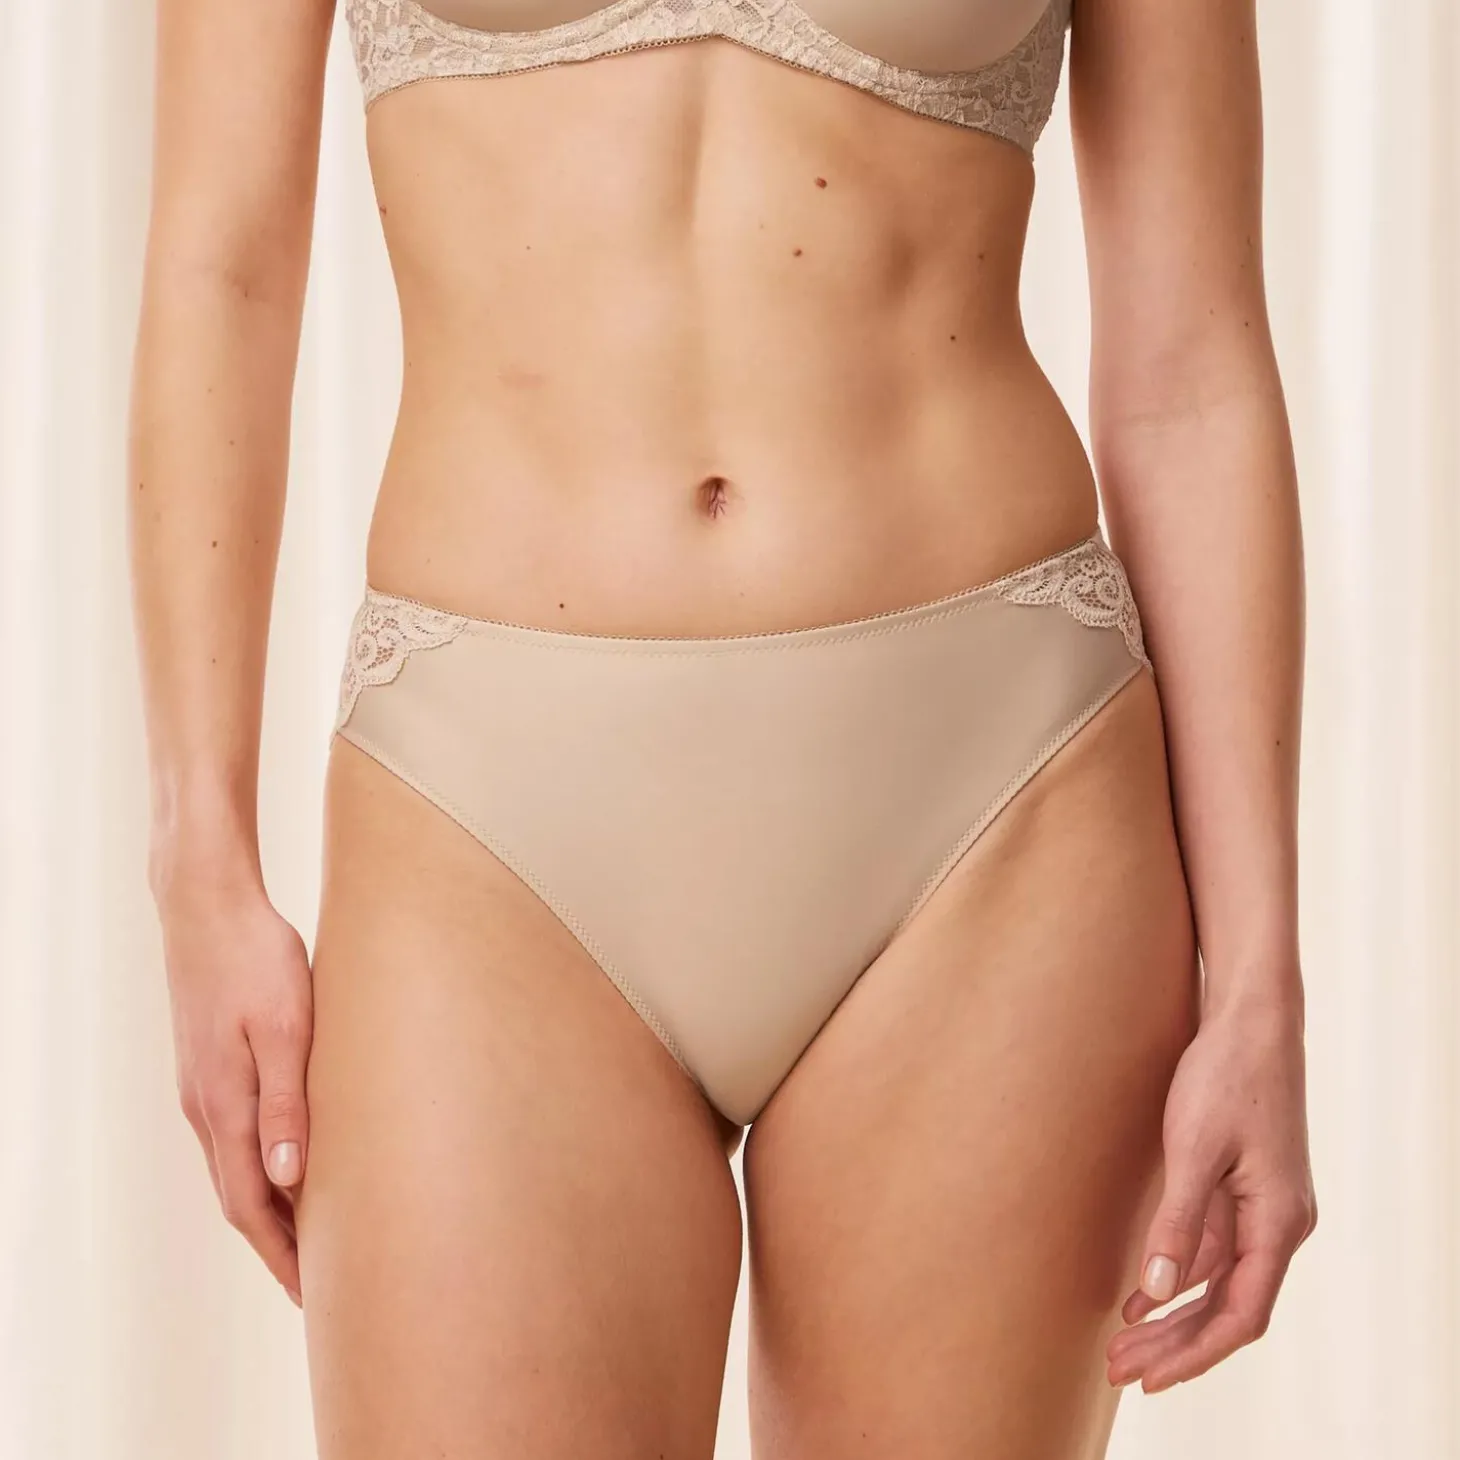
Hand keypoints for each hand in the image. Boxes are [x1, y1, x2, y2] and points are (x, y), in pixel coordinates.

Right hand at [155, 859, 313, 1306]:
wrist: (206, 905)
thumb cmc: (256, 957)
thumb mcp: (286, 1026)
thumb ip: (288, 1101)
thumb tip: (289, 1178)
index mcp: (225, 1105)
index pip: (253, 1206)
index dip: (284, 1256)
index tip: (315, 1296)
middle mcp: (206, 1108)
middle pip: (240, 1200)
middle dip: (277, 1248)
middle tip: (319, 1287)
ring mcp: (202, 1089)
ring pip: (235, 1171)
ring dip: (269, 1212)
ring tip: (310, 1241)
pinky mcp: (208, 1068)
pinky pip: (234, 1139)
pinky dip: (260, 1171)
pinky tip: (288, 1169)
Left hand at [1106, 990, 1316, 1391]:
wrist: (1252, 1020)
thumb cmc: (1226, 1076)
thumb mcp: (1193, 1149)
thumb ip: (1177, 1223)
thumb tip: (1155, 1292)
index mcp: (1278, 1223)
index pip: (1239, 1315)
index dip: (1194, 1353)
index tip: (1149, 1378)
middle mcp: (1280, 1224)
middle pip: (1227, 1306)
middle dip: (1174, 1344)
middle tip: (1118, 1369)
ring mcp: (1265, 1207)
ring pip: (1217, 1281)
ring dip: (1171, 1313)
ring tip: (1121, 1342)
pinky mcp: (1246, 1188)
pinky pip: (1214, 1250)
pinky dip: (1178, 1274)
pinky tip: (1141, 1295)